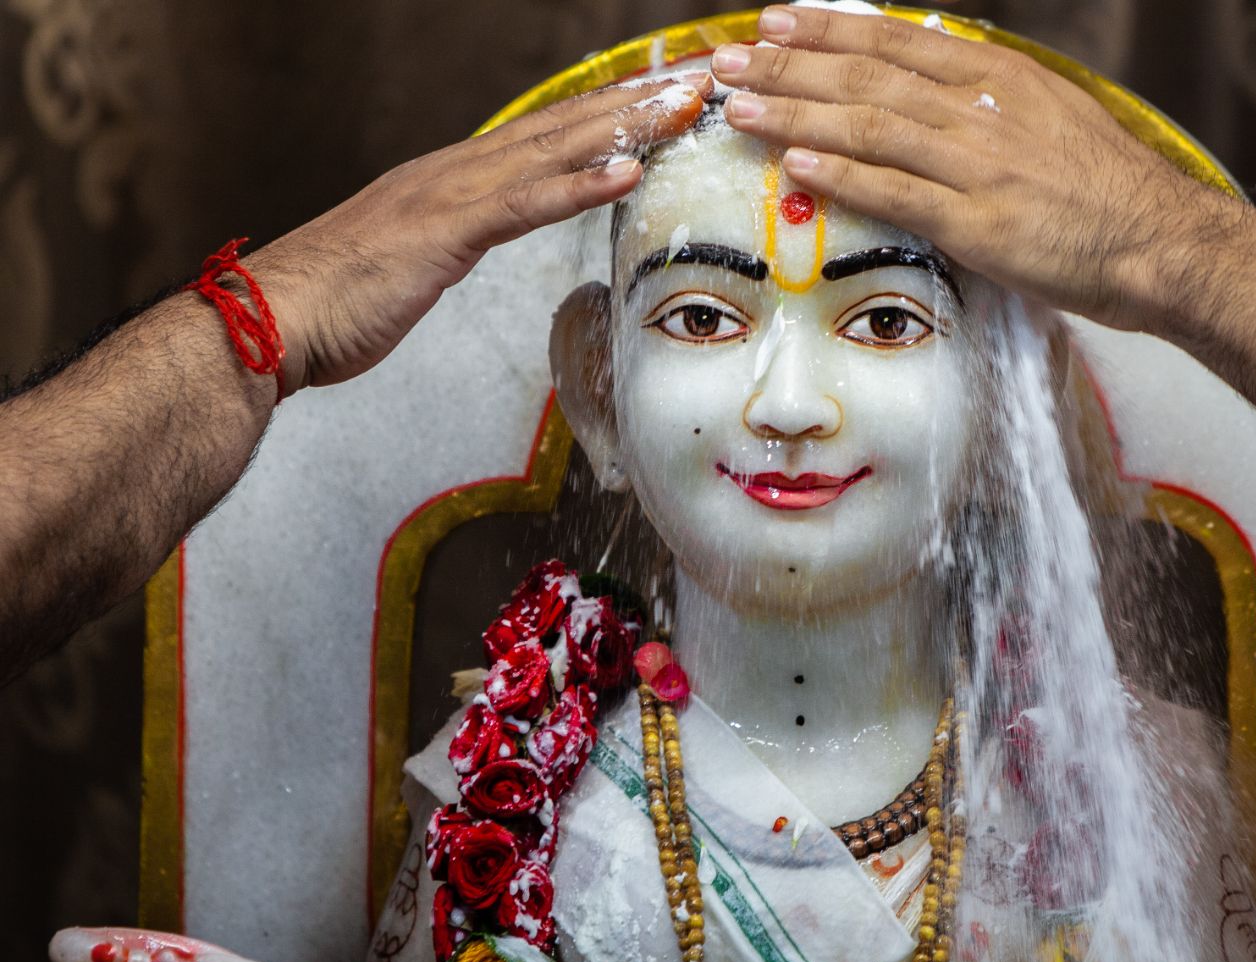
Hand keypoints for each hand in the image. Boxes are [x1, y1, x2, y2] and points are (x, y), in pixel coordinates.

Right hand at [249, 72, 712, 395]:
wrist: (272, 316)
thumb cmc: (340, 298)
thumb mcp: (418, 256)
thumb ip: (462, 231)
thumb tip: (492, 224)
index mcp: (458, 177)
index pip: (554, 134)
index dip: (618, 111)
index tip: (674, 96)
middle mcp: (459, 170)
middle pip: (567, 125)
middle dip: (641, 100)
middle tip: (708, 76)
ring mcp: (450, 195)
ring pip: (554, 150)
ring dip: (626, 126)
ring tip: (687, 106)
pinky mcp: (442, 233)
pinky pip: (522, 206)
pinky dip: (577, 186)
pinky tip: (627, 170)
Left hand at [710, 6, 1228, 330]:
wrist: (1163, 243)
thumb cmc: (1109, 190)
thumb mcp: (1052, 118)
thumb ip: (989, 101)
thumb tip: (934, 84)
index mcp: (1000, 78)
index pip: (898, 40)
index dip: (831, 29)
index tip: (778, 20)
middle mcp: (983, 110)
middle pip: (870, 75)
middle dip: (793, 64)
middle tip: (732, 60)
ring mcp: (978, 166)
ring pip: (871, 126)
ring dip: (800, 113)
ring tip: (744, 106)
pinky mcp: (978, 225)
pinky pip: (897, 192)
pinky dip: (844, 174)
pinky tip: (798, 162)